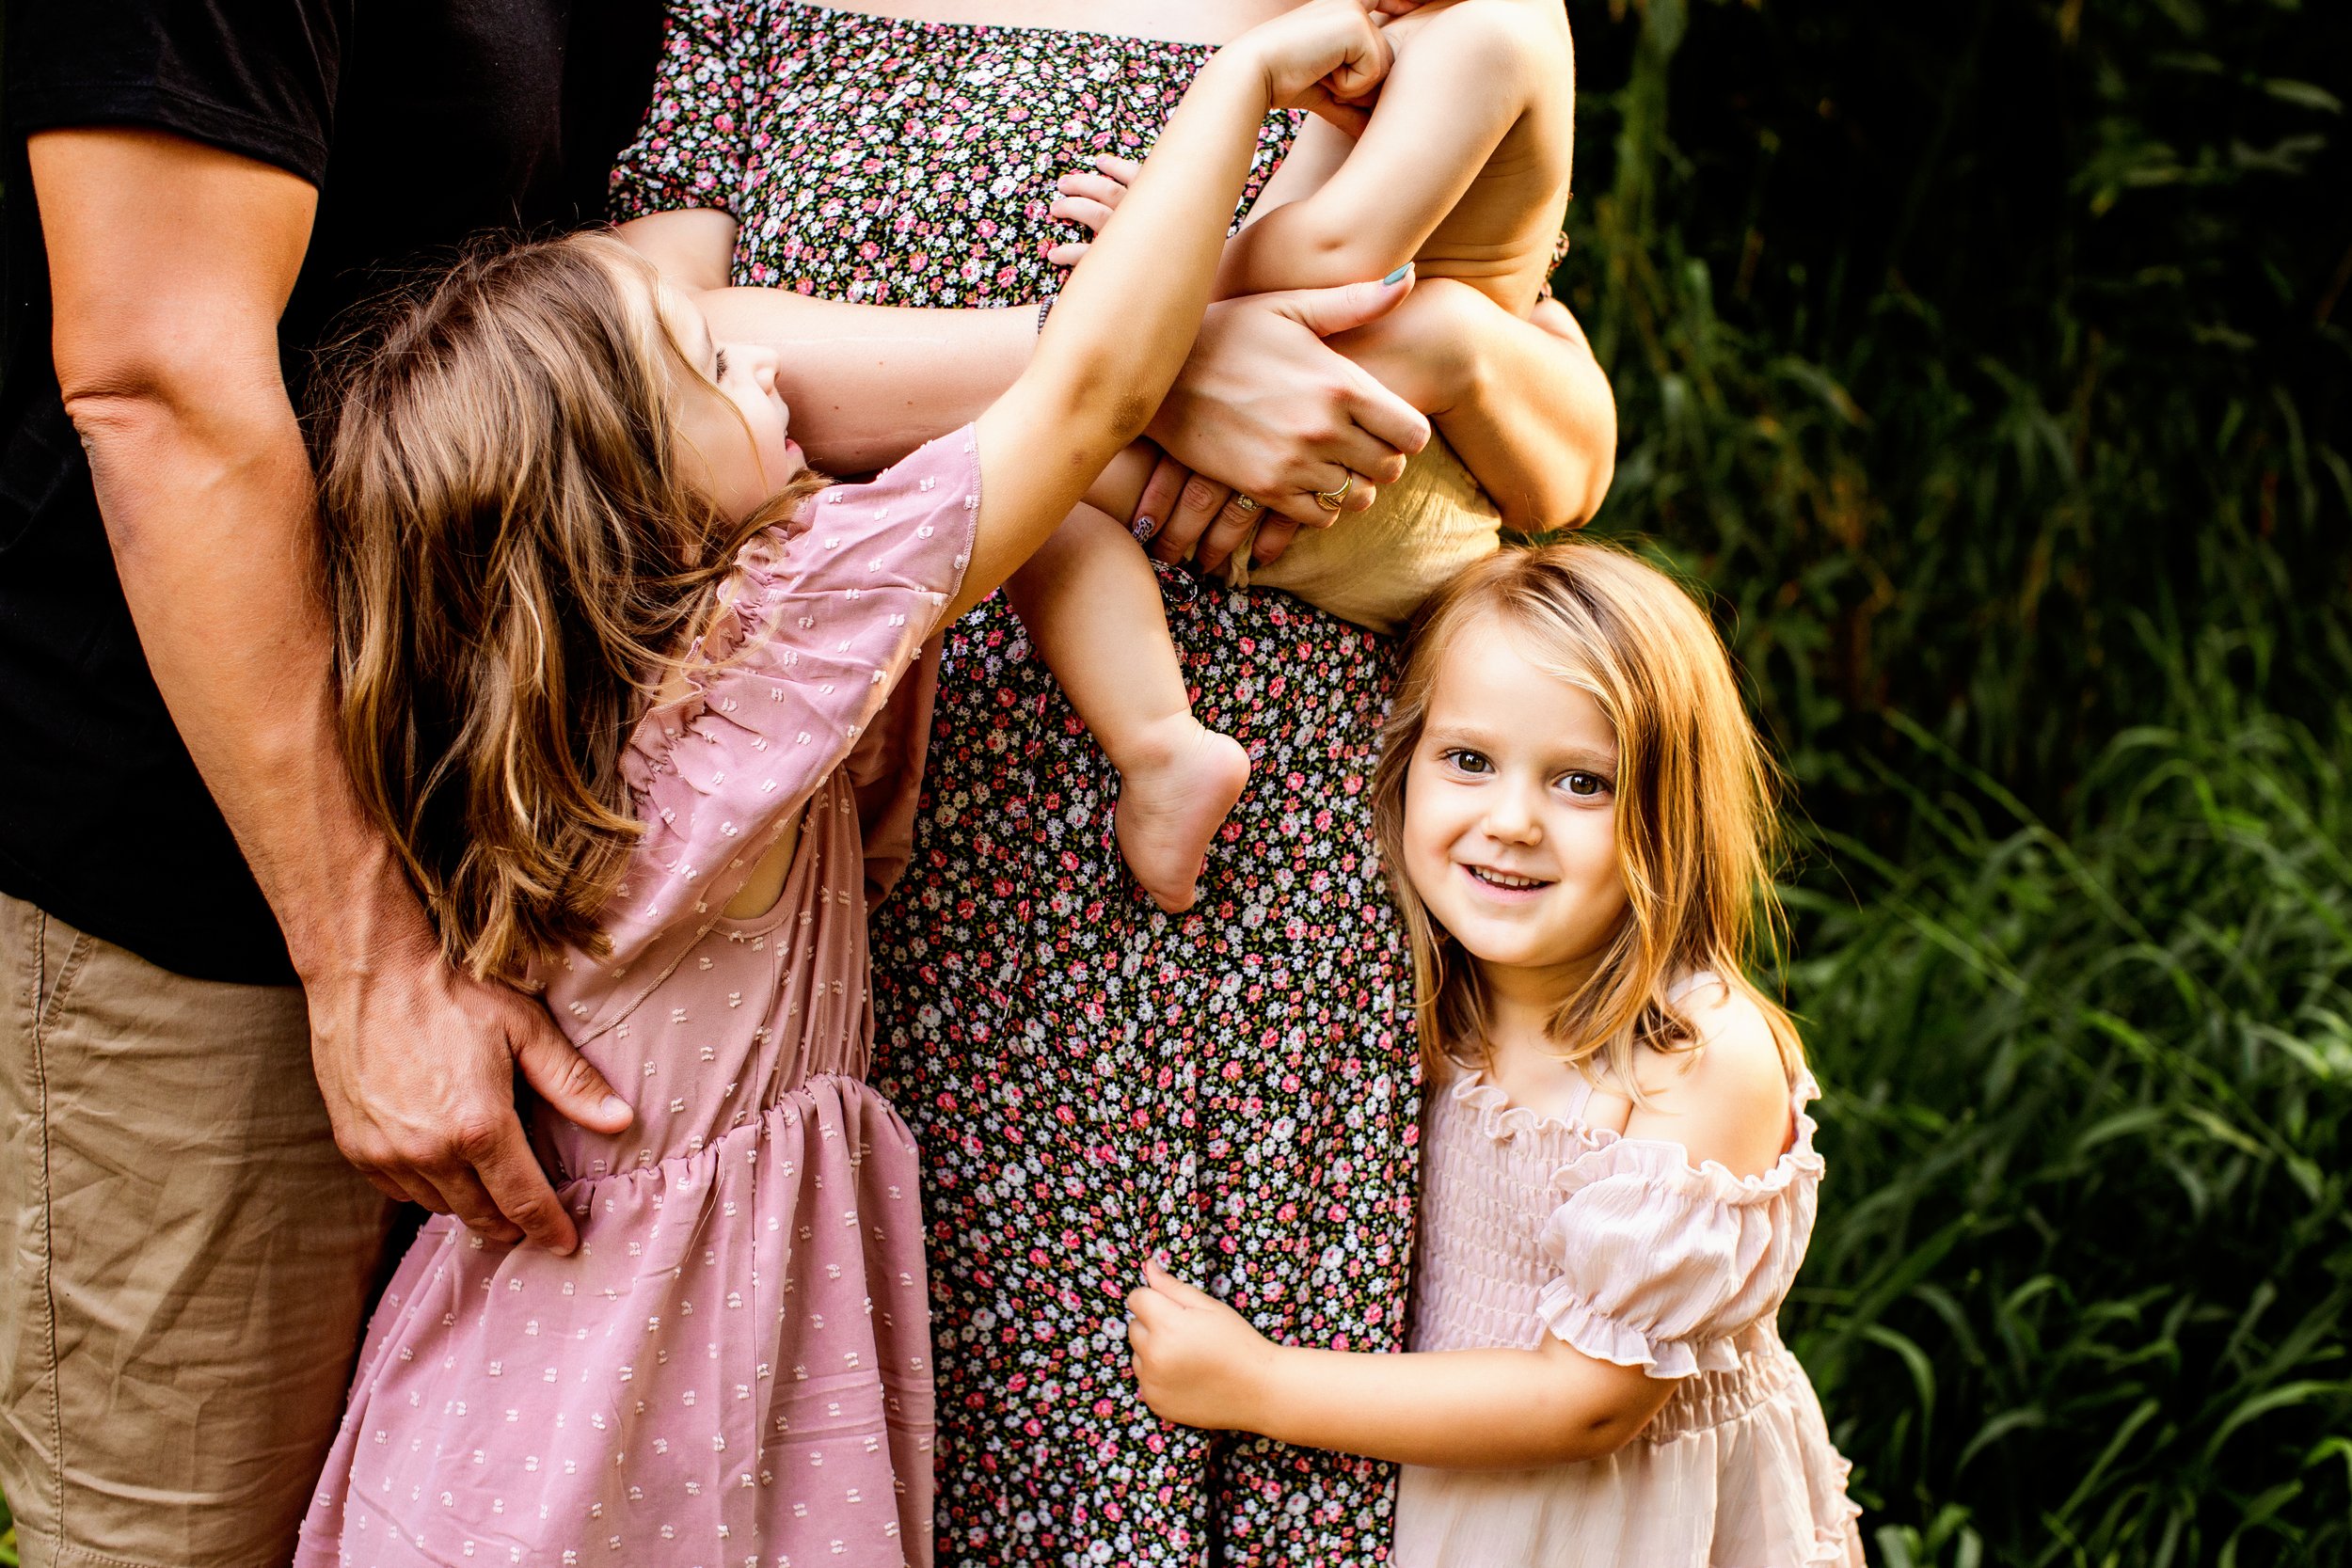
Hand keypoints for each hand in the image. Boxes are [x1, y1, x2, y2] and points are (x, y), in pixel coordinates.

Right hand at [307, 917, 633, 1252]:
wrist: (367, 972)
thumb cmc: (453, 994)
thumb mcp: (526, 1030)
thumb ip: (573, 1082)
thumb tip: (622, 1121)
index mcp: (480, 1128)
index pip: (523, 1201)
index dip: (548, 1227)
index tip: (565, 1244)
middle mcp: (430, 1153)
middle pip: (481, 1214)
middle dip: (512, 1224)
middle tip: (532, 1221)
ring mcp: (387, 1154)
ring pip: (439, 1206)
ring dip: (469, 1205)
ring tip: (491, 1189)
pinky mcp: (355, 1148)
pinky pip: (399, 1190)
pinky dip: (426, 1187)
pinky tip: (443, 1165)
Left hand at [1126, 1259, 1278, 1431]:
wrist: (1259, 1390)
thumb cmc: (1238, 1342)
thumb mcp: (1210, 1307)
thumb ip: (1173, 1287)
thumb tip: (1148, 1266)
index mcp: (1168, 1326)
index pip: (1137, 1299)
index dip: (1155, 1298)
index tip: (1175, 1308)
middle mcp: (1154, 1356)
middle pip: (1135, 1327)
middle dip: (1154, 1325)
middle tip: (1187, 1334)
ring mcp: (1153, 1383)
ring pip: (1137, 1354)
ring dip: (1153, 1351)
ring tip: (1187, 1356)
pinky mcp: (1155, 1402)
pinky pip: (1144, 1379)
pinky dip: (1158, 1375)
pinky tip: (1186, 1376)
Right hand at [1143, 281, 1428, 566]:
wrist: (1160, 373)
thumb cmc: (1228, 330)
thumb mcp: (1290, 306)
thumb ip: (1355, 301)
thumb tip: (1412, 277)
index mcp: (1340, 383)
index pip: (1412, 434)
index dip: (1407, 431)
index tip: (1388, 422)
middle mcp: (1323, 429)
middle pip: (1390, 469)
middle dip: (1383, 456)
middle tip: (1361, 441)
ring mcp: (1294, 464)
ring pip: (1358, 497)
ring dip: (1353, 482)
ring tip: (1334, 460)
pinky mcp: (1264, 490)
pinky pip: (1320, 517)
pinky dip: (1322, 505)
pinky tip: (1307, 478)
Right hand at [1227, 0, 1394, 133]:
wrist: (1254, 71)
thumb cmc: (1284, 82)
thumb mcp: (1326, 93)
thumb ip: (1352, 106)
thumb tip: (1371, 133)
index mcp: (1343, 10)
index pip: (1383, 1)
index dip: (1401, 4)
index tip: (1411, 6)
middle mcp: (1351, 3)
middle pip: (1388, 58)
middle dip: (1363, 85)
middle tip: (1324, 78)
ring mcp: (1354, 11)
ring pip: (1383, 66)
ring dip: (1354, 86)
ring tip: (1320, 72)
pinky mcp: (1355, 25)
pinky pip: (1373, 71)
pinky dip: (1349, 84)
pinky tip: (1322, 70)